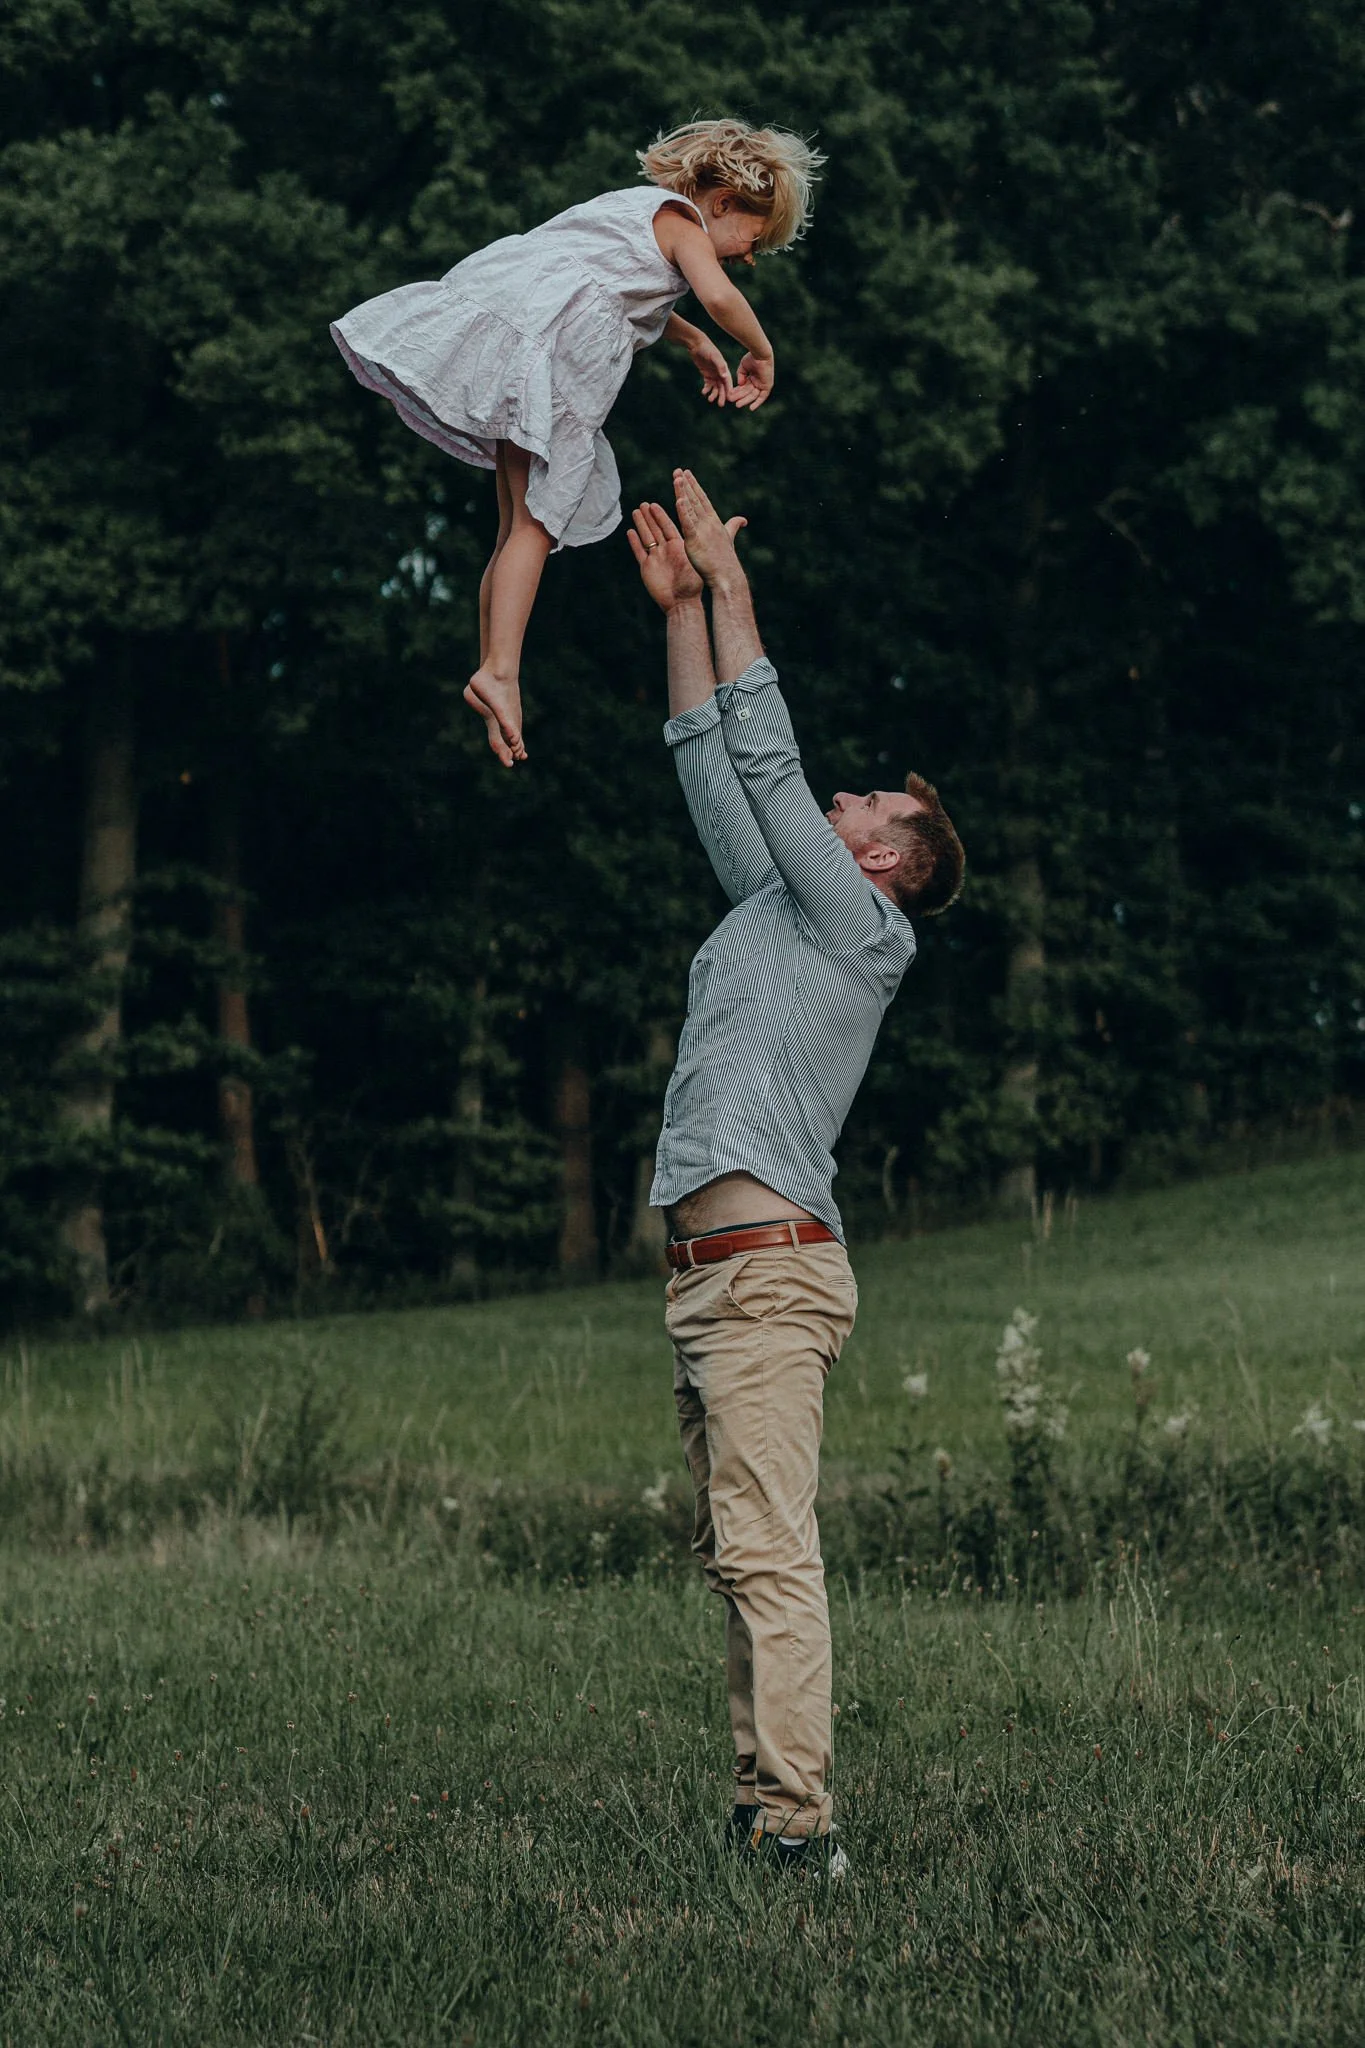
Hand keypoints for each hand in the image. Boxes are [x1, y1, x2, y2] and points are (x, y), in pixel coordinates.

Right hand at [627, 500, 702, 611]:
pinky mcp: (647, 569)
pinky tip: (630, 531)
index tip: (654, 505)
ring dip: (641, 525)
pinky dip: (634, 542)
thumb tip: (698, 529)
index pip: (667, 527)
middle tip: (643, 504)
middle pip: (655, 529)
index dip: (660, 516)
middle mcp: (666, 551)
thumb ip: (691, 546)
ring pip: (646, 538)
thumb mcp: (693, 561)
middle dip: (649, 517)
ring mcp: (655, 559)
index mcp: (678, 547)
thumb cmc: (692, 585)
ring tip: (636, 511)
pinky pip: (639, 552)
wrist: (682, 603)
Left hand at [672, 468, 747, 585]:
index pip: (702, 499)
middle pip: (695, 499)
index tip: (686, 473)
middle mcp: (709, 522)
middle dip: (686, 484)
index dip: (694, 485)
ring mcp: (702, 530)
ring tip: (676, 478)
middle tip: (677, 470)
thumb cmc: (726, 561)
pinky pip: (688, 524)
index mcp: (714, 521)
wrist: (727, 576)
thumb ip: (733, 527)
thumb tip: (743, 519)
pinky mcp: (695, 540)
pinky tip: (679, 501)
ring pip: (690, 507)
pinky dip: (683, 512)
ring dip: (683, 492)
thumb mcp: (729, 539)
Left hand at [688, 334, 733, 406]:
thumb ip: (720, 366)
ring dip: (714, 394)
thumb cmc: (707, 349)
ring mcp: (713, 375)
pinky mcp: (707, 375)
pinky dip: (706, 390)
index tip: (729, 399)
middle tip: (720, 405)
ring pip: (715, 388)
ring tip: (710, 399)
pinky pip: (708, 385)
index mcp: (724, 369)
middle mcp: (720, 373)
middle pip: (722, 388)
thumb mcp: (714, 356)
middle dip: (722, 396)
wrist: (696, 345)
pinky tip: (704, 393)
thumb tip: (725, 377)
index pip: (728, 382)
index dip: (729, 391)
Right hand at [731, 351, 773, 410]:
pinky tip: (751, 408)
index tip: (729, 394)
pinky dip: (757, 403)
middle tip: (731, 401)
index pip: (743, 387)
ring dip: (745, 401)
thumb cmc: (752, 357)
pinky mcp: (767, 386)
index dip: (736, 391)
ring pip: (753, 395)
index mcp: (752, 377)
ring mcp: (762, 384)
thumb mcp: (743, 367)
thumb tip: (740, 385)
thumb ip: (741, 376)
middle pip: (747, 392)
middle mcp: (757, 381)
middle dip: (739, 397)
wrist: (760, 354)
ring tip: (737, 405)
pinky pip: (762, 397)